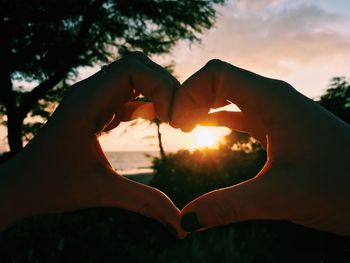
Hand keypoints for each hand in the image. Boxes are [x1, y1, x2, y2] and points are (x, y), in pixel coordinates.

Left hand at [0, 52, 185, 237]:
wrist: (23, 185)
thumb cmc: (52, 186)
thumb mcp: (102, 191)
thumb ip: (144, 202)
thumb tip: (181, 224)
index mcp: (85, 103)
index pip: (132, 69)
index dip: (161, 86)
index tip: (173, 119)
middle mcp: (88, 93)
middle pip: (137, 65)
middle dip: (165, 86)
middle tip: (178, 117)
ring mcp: (91, 98)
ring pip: (133, 75)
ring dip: (157, 92)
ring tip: (172, 119)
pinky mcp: (95, 108)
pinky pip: (127, 92)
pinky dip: (147, 101)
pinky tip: (157, 118)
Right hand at [171, 59, 349, 235]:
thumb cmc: (341, 186)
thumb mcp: (279, 196)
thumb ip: (228, 207)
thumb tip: (186, 221)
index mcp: (272, 99)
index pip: (217, 74)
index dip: (189, 92)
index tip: (176, 123)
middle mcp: (273, 98)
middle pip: (220, 81)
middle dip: (192, 98)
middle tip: (175, 126)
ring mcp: (277, 112)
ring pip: (230, 96)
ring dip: (204, 107)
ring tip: (183, 127)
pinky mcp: (279, 128)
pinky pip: (240, 114)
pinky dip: (218, 118)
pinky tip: (204, 128)